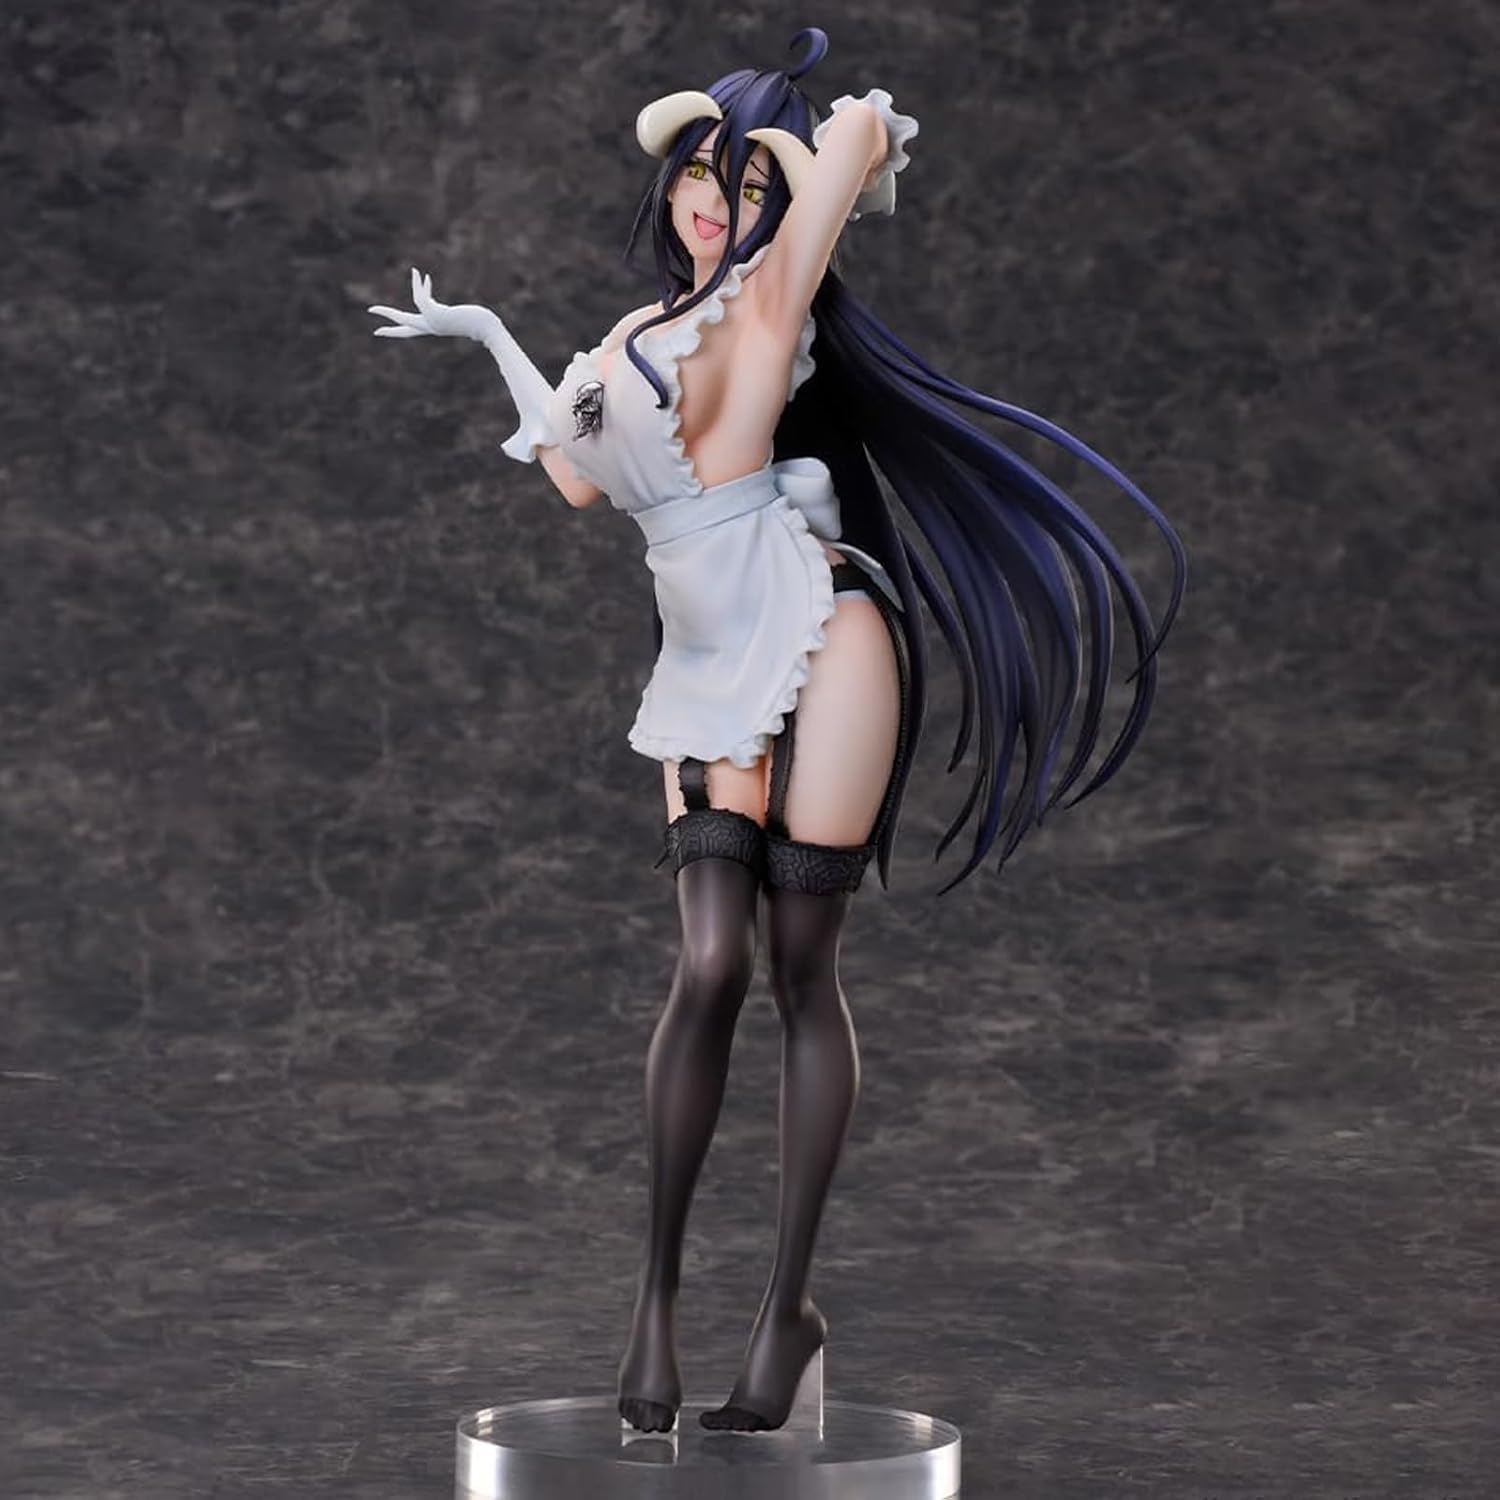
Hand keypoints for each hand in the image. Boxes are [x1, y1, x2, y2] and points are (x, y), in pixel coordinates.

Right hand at [368, 268, 499, 342]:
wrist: (487, 328)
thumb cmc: (480, 325)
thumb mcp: (463, 319)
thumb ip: (452, 317)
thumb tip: (453, 319)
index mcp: (433, 328)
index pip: (409, 331)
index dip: (393, 331)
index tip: (379, 332)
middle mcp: (430, 327)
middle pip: (402, 323)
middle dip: (386, 316)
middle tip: (370, 309)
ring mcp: (431, 322)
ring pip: (411, 308)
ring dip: (416, 287)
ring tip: (416, 271)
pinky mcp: (434, 314)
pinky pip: (420, 298)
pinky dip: (420, 285)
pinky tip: (423, 275)